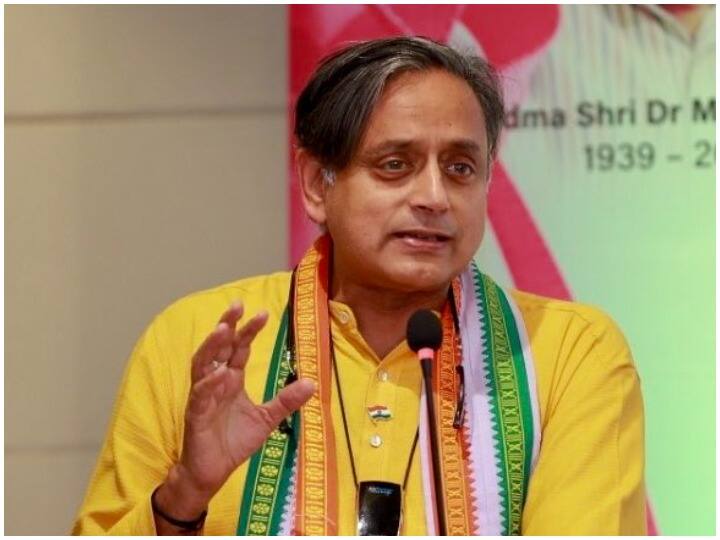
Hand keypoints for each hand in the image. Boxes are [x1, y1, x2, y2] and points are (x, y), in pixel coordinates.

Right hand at [155, 302, 314, 525]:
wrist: (213, 472)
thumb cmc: (234, 442)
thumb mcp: (267, 419)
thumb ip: (286, 401)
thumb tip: (312, 383)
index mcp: (232, 379)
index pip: (239, 348)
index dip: (249, 331)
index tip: (263, 314)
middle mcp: (216, 382)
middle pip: (219, 347)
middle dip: (227, 325)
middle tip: (237, 305)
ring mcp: (203, 396)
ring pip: (203, 364)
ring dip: (212, 345)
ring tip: (223, 328)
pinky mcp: (195, 414)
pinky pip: (200, 394)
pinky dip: (210, 382)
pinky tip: (222, 372)